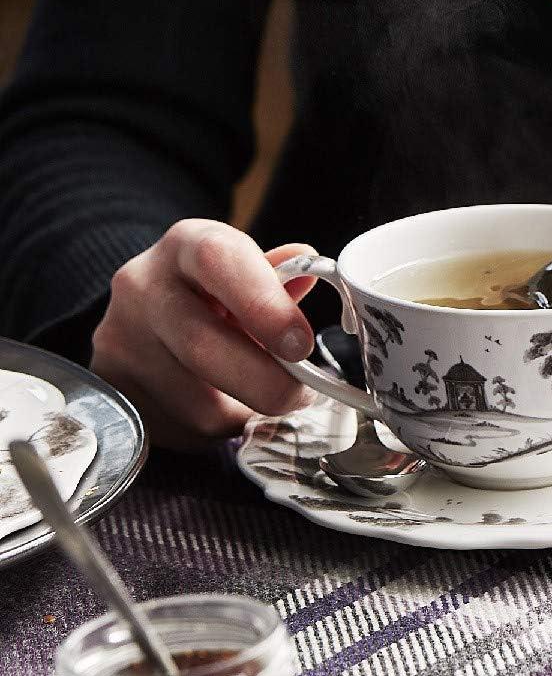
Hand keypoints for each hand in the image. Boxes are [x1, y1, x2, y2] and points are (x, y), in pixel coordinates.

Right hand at [91, 220, 317, 448]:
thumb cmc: (213, 294)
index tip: (301, 344)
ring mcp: (120, 340)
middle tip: (299, 393)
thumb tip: (312, 270)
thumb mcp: (247, 274)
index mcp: (186, 246)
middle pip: (202, 343)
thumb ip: (280, 277)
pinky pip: (178, 429)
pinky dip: (213, 429)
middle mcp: (143, 287)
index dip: (265, 305)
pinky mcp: (114, 390)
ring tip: (257, 396)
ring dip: (242, 412)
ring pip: (196, 403)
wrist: (143, 315)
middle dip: (264, 381)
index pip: (219, 261)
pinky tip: (221, 407)